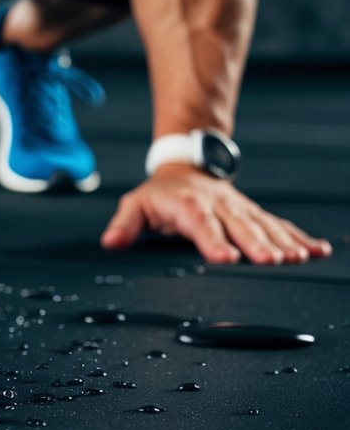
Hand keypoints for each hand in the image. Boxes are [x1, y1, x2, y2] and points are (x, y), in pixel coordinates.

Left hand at [100, 164, 331, 264]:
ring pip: (264, 226)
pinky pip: (280, 226)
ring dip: (283, 242)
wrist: (185, 168)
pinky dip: (300, 238)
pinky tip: (318, 250)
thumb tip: (110, 243)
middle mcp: (219, 206)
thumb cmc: (160, 195)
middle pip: (239, 227)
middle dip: (257, 245)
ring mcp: (240, 210)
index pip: (201, 225)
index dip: (213, 241)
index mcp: (189, 206)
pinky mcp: (254, 214)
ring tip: (299, 258)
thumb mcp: (136, 205)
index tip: (225, 258)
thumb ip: (125, 225)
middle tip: (271, 261)